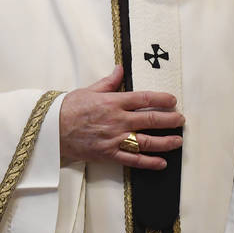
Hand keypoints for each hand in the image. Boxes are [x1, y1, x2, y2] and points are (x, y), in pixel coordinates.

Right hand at [58, 65, 182, 169]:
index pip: (144, 99)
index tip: (172, 100)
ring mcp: (115, 139)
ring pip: (147, 141)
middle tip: (180, 119)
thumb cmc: (68, 108)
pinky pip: (133, 160)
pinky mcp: (110, 154)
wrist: (52, 129)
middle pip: (151, 120)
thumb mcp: (89, 90)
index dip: (161, 99)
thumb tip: (120, 69)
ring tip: (178, 140)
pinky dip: (149, 162)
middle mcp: (118, 120)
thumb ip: (108, 82)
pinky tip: (162, 162)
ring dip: (166, 142)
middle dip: (170, 120)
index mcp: (113, 102)